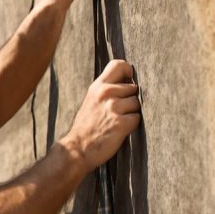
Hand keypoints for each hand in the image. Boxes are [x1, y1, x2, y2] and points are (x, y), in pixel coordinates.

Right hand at [60, 59, 140, 173]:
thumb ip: (106, 90)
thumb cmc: (86, 127)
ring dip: (131, 113)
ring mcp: (114, 108)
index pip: (119, 64)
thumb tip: (129, 81)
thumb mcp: (91, 101)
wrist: (77, 149)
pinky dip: (131, 125)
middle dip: (129, 99)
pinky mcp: (121, 123)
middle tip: (116, 112)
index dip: (128, 71)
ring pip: (137, 104)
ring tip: (116, 121)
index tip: (127, 81)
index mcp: (98, 86)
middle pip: (133, 88)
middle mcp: (106, 93)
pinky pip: (137, 118)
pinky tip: (119, 130)